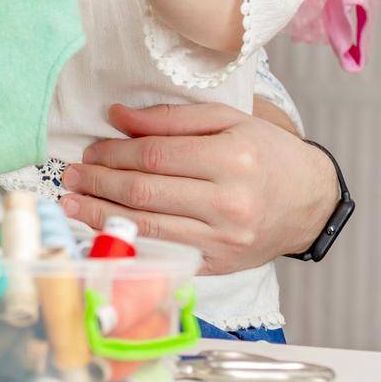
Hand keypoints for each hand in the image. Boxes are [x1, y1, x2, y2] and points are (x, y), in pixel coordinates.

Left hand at [58, 103, 338, 273]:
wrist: (311, 201)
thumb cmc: (267, 152)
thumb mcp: (227, 119)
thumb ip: (170, 118)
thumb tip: (116, 116)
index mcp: (232, 158)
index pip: (155, 156)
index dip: (114, 153)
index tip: (90, 149)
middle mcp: (229, 203)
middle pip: (145, 193)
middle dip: (99, 183)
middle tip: (69, 175)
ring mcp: (224, 240)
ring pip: (148, 227)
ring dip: (101, 215)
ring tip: (71, 203)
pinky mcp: (220, 265)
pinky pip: (165, 253)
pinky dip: (130, 241)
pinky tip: (104, 229)